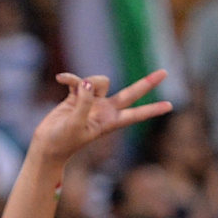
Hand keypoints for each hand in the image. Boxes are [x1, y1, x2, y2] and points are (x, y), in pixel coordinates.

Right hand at [29, 71, 172, 166]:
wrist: (46, 145)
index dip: (152, 110)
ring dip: (87, 82)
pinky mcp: (77, 96)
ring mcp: (92, 102)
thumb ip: (84, 102)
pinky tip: (60, 80)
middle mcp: (104, 110)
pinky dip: (70, 78)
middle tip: (165, 72)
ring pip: (99, 80)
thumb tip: (89, 82)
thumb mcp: (75, 124)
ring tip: (73, 93)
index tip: (170, 106)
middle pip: (130, 94)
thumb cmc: (62, 141)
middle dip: (146, 83)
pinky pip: (78, 80)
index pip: (135, 114)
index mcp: (109, 122)